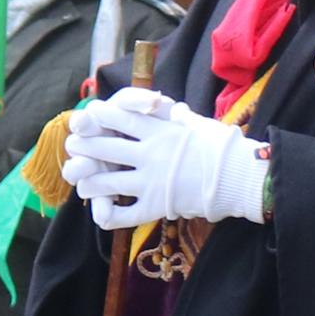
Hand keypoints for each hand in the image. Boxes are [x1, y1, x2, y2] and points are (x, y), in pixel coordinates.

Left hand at [63, 86, 266, 227]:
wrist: (240, 178)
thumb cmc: (220, 146)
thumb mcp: (193, 121)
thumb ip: (169, 114)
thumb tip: (154, 101)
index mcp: (160, 130)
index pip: (119, 117)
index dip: (98, 116)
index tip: (89, 116)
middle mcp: (151, 154)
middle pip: (104, 147)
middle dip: (84, 146)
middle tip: (75, 146)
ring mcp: (151, 182)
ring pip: (105, 182)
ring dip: (88, 181)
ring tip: (82, 181)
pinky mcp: (156, 207)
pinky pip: (123, 214)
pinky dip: (106, 214)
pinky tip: (100, 211)